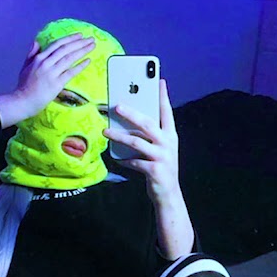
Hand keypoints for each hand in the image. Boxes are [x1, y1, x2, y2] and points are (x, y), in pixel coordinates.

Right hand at [0, 33, 94, 126]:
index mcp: (39, 58)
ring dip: (82, 50)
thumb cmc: (24, 86)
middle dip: (79, 42)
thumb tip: (36, 42)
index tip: (79, 35)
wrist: (22, 101)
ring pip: (69, 58)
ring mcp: (51, 73)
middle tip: (90, 38)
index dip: (69, 39)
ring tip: (92, 46)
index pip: (57, 44)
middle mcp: (46, 63)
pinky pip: (70, 72)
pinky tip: (88, 60)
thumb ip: (31, 54)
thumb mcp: (25, 67)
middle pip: (65, 49)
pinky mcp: (56, 84)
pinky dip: (80, 66)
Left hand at [103, 78, 180, 205]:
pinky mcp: (155, 170)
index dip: (163, 96)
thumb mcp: (159, 149)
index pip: (167, 112)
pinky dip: (123, 160)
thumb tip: (128, 121)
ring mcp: (162, 157)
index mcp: (170, 135)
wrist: (169, 195)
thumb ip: (149, 136)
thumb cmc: (160, 167)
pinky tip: (115, 158)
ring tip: (106, 131)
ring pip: (137, 142)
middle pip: (148, 123)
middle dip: (132, 113)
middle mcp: (168, 143)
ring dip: (119, 136)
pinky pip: (134, 162)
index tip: (159, 81)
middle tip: (117, 106)